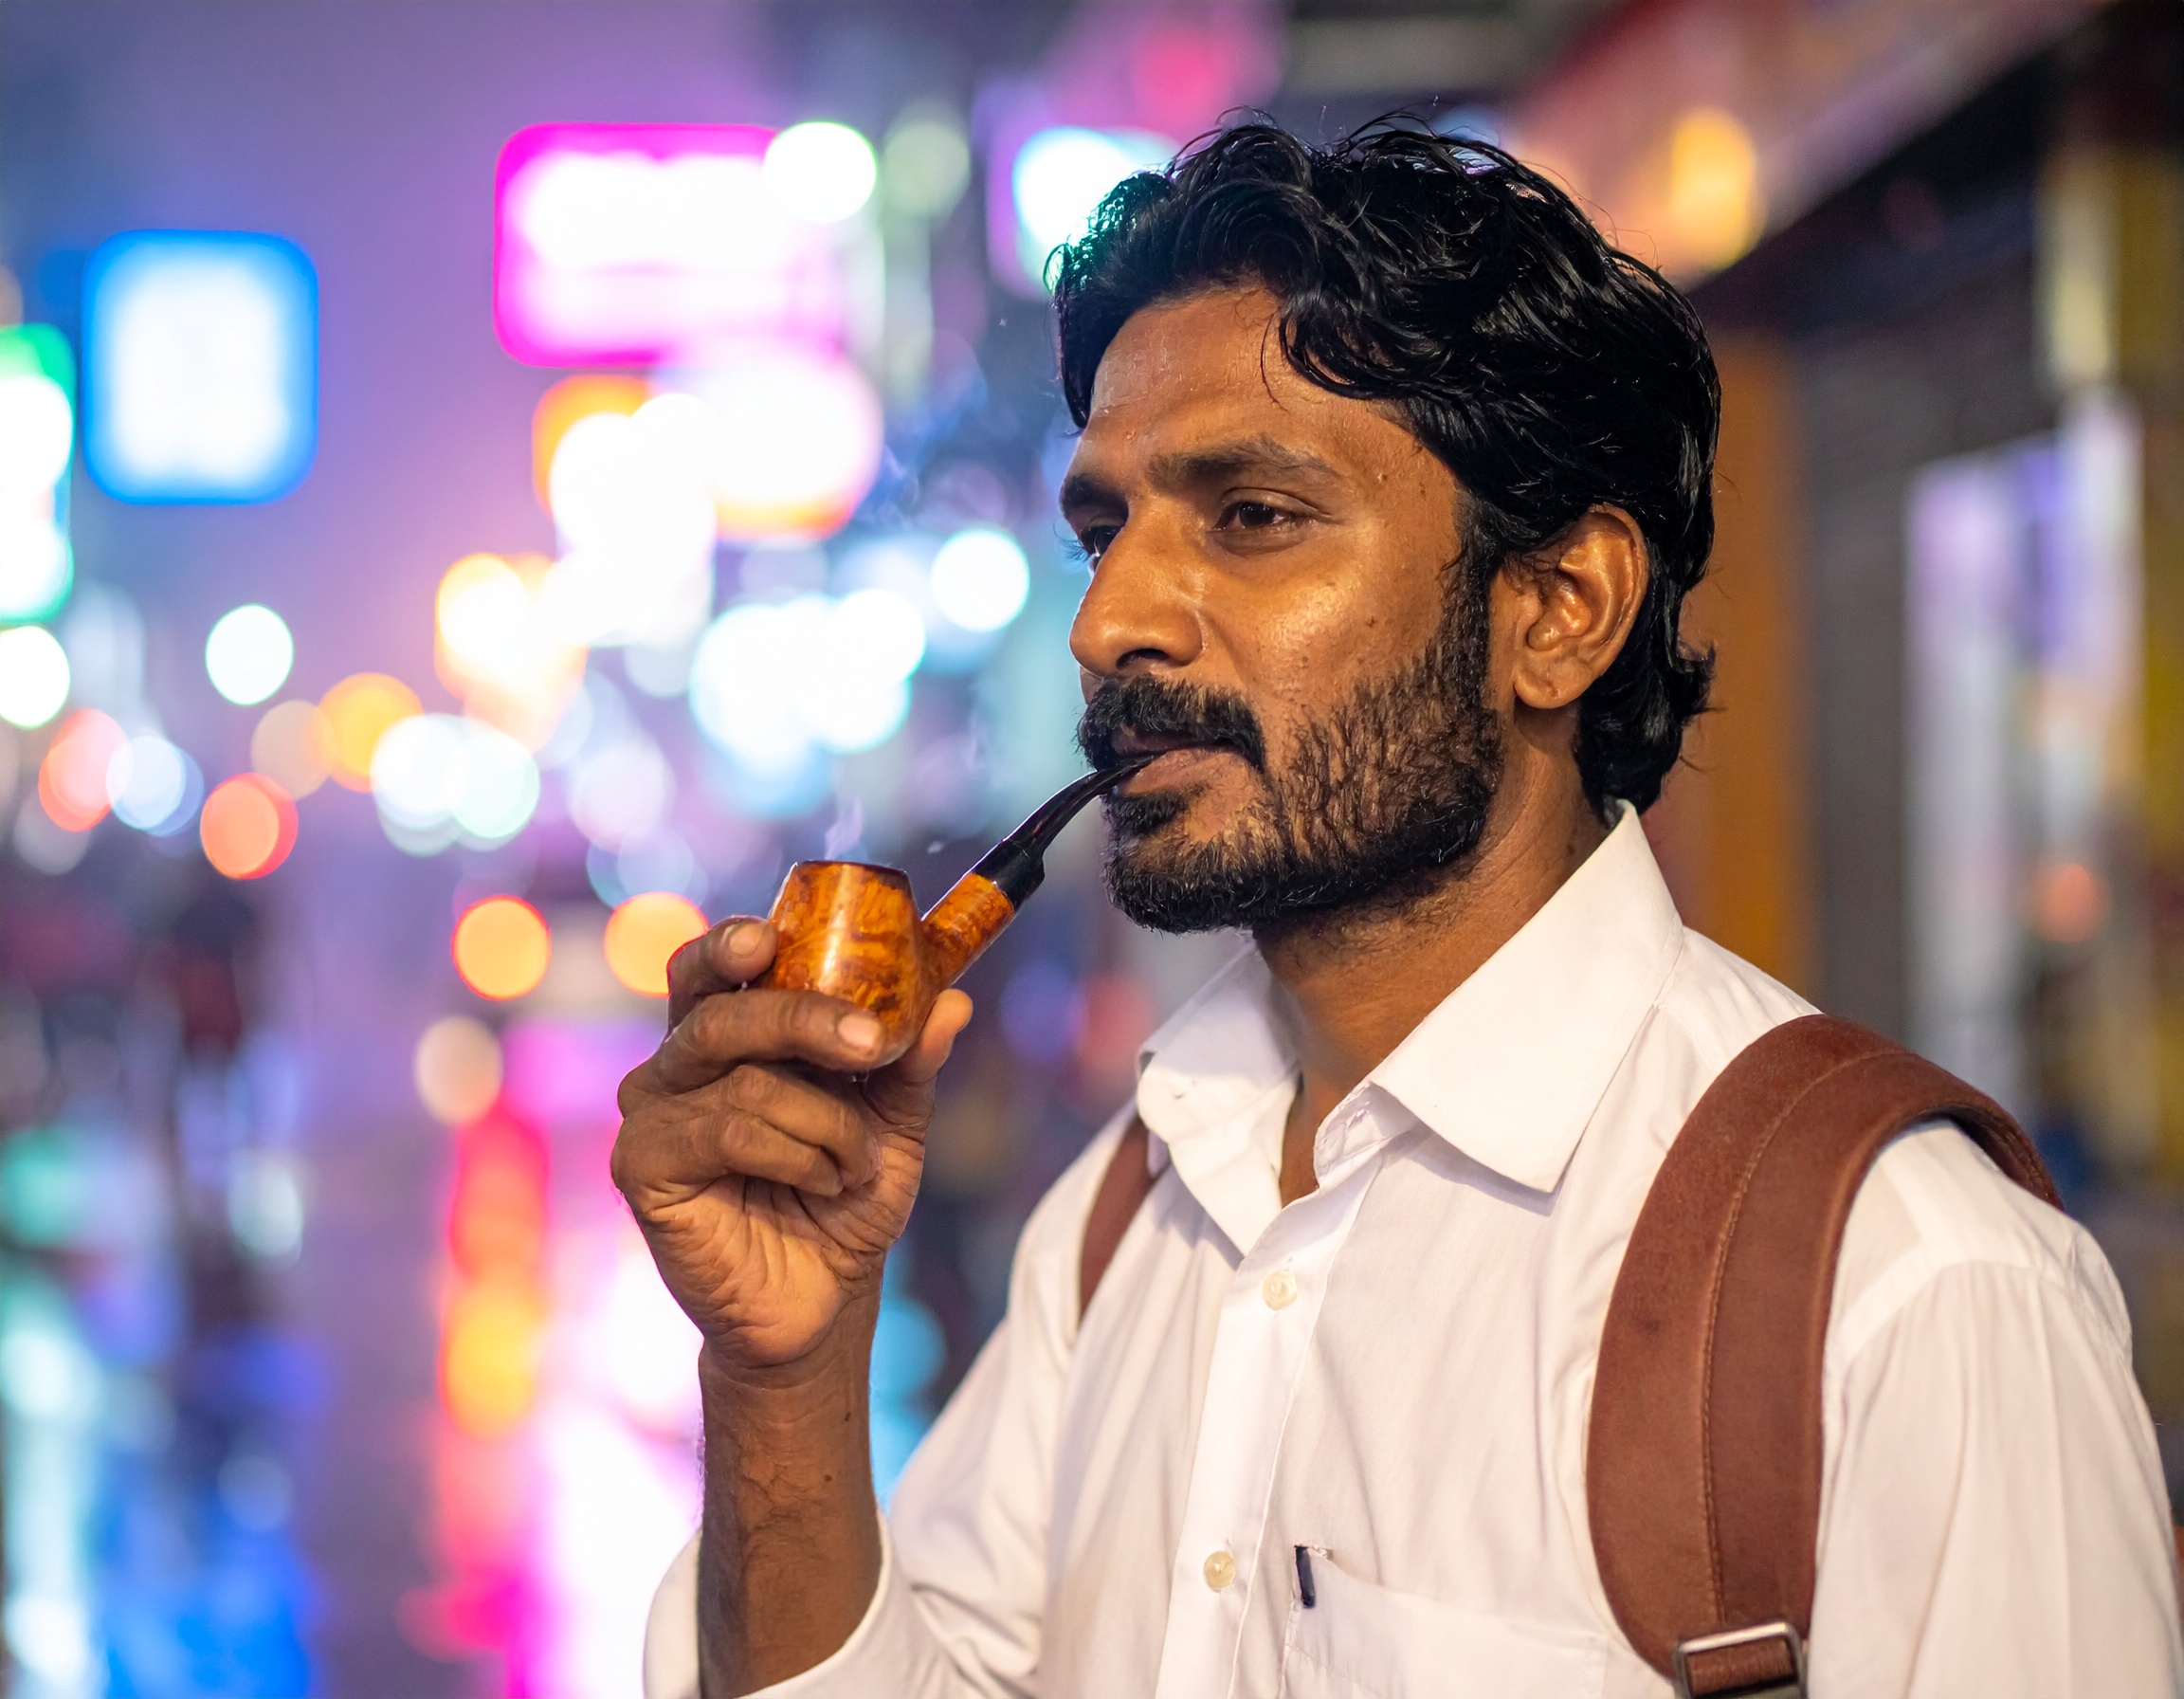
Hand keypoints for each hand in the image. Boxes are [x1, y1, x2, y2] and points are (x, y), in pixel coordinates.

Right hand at [612, 917, 971, 1373]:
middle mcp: (677, 1063)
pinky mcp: (641, 1166)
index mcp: (727, 1035)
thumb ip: (910, 1062)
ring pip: (747, 1081)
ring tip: (857, 1164)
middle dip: (805, 1020)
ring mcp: (651, 1114)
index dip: (733, 943)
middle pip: (724, 1010)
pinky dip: (796, 1155)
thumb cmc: (846, 1197)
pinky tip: (822, 1184)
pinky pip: (728, 1132)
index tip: (770, 937)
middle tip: (871, 1043)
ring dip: (827, 1123)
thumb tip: (954, 1002)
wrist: (823, 1297)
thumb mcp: (892, 1122)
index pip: (714, 966)